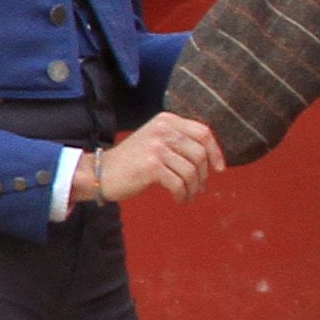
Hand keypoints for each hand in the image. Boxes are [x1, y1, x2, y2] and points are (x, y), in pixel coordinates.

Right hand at [93, 111, 221, 204]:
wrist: (100, 172)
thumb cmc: (132, 161)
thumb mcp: (156, 140)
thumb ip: (180, 141)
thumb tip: (211, 157)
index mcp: (167, 120)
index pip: (203, 132)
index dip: (216, 152)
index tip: (220, 169)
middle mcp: (163, 130)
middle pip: (199, 153)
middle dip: (203, 175)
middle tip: (200, 187)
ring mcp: (156, 147)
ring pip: (191, 171)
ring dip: (193, 188)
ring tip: (188, 195)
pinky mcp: (151, 166)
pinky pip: (179, 183)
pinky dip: (182, 194)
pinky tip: (179, 199)